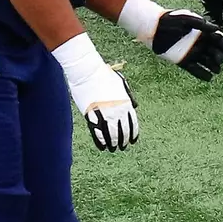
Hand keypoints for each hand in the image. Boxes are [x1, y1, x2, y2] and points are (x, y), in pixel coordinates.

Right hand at [53, 33, 138, 152]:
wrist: (88, 72)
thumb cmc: (104, 75)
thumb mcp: (121, 83)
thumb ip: (129, 95)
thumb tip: (135, 106)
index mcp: (125, 103)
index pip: (132, 123)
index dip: (133, 134)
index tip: (133, 141)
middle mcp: (116, 110)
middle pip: (122, 130)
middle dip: (123, 140)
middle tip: (123, 147)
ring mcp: (104, 113)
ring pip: (111, 134)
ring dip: (112, 143)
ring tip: (113, 149)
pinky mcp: (91, 115)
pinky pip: (97, 132)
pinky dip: (100, 141)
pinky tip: (102, 147)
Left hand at [151, 9, 222, 80]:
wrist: (154, 28)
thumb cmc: (171, 19)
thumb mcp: (188, 19)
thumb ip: (202, 24)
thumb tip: (217, 30)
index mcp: (202, 32)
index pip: (218, 39)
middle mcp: (199, 43)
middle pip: (214, 51)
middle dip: (220, 56)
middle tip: (221, 60)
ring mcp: (191, 52)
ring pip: (206, 61)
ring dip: (213, 66)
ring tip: (217, 70)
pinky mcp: (182, 61)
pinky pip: (194, 69)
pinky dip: (202, 74)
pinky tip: (209, 78)